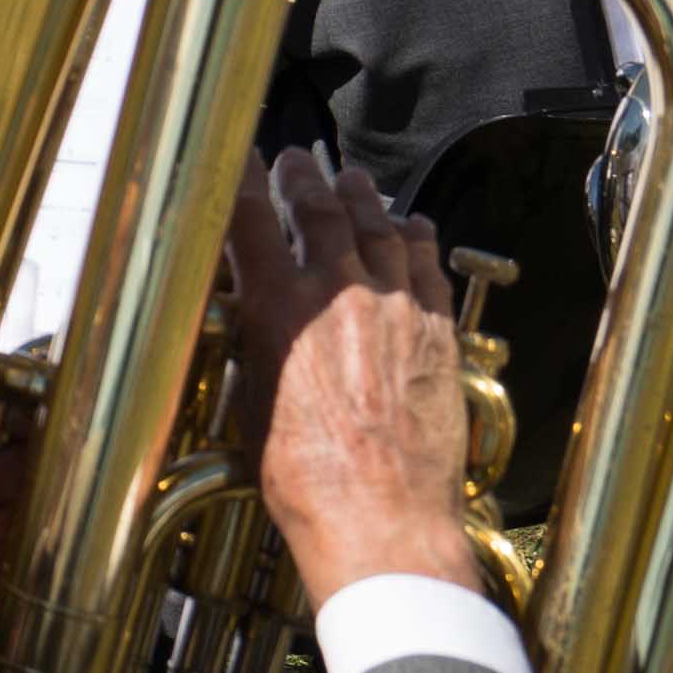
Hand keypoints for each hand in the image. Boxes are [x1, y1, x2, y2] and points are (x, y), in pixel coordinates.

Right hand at [235, 148, 483, 611]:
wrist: (380, 516)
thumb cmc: (305, 479)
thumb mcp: (251, 404)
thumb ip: (257, 346)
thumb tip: (255, 317)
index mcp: (279, 310)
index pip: (248, 220)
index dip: (241, 178)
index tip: (237, 157)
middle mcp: (338, 295)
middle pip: (321, 211)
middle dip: (304, 179)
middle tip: (297, 162)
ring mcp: (394, 309)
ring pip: (380, 229)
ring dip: (363, 199)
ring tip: (354, 181)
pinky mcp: (436, 332)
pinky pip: (427, 268)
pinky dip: (418, 239)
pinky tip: (415, 227)